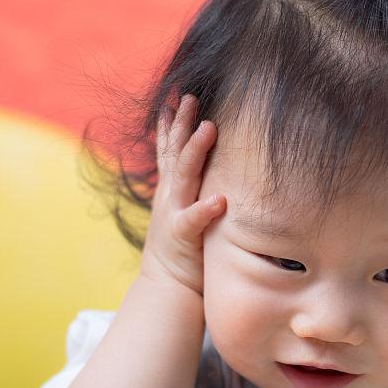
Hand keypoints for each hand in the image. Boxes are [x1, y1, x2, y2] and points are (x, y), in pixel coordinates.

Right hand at [139, 94, 226, 296]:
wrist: (167, 289)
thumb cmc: (184, 251)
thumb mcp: (184, 214)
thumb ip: (193, 192)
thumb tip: (211, 172)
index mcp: (172, 191)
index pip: (170, 151)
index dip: (172, 125)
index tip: (177, 98)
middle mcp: (170, 197)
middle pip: (175, 153)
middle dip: (182, 124)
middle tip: (191, 98)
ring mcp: (174, 214)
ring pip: (184, 176)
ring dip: (196, 151)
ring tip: (210, 129)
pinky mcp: (182, 236)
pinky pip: (193, 220)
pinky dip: (205, 209)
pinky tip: (220, 199)